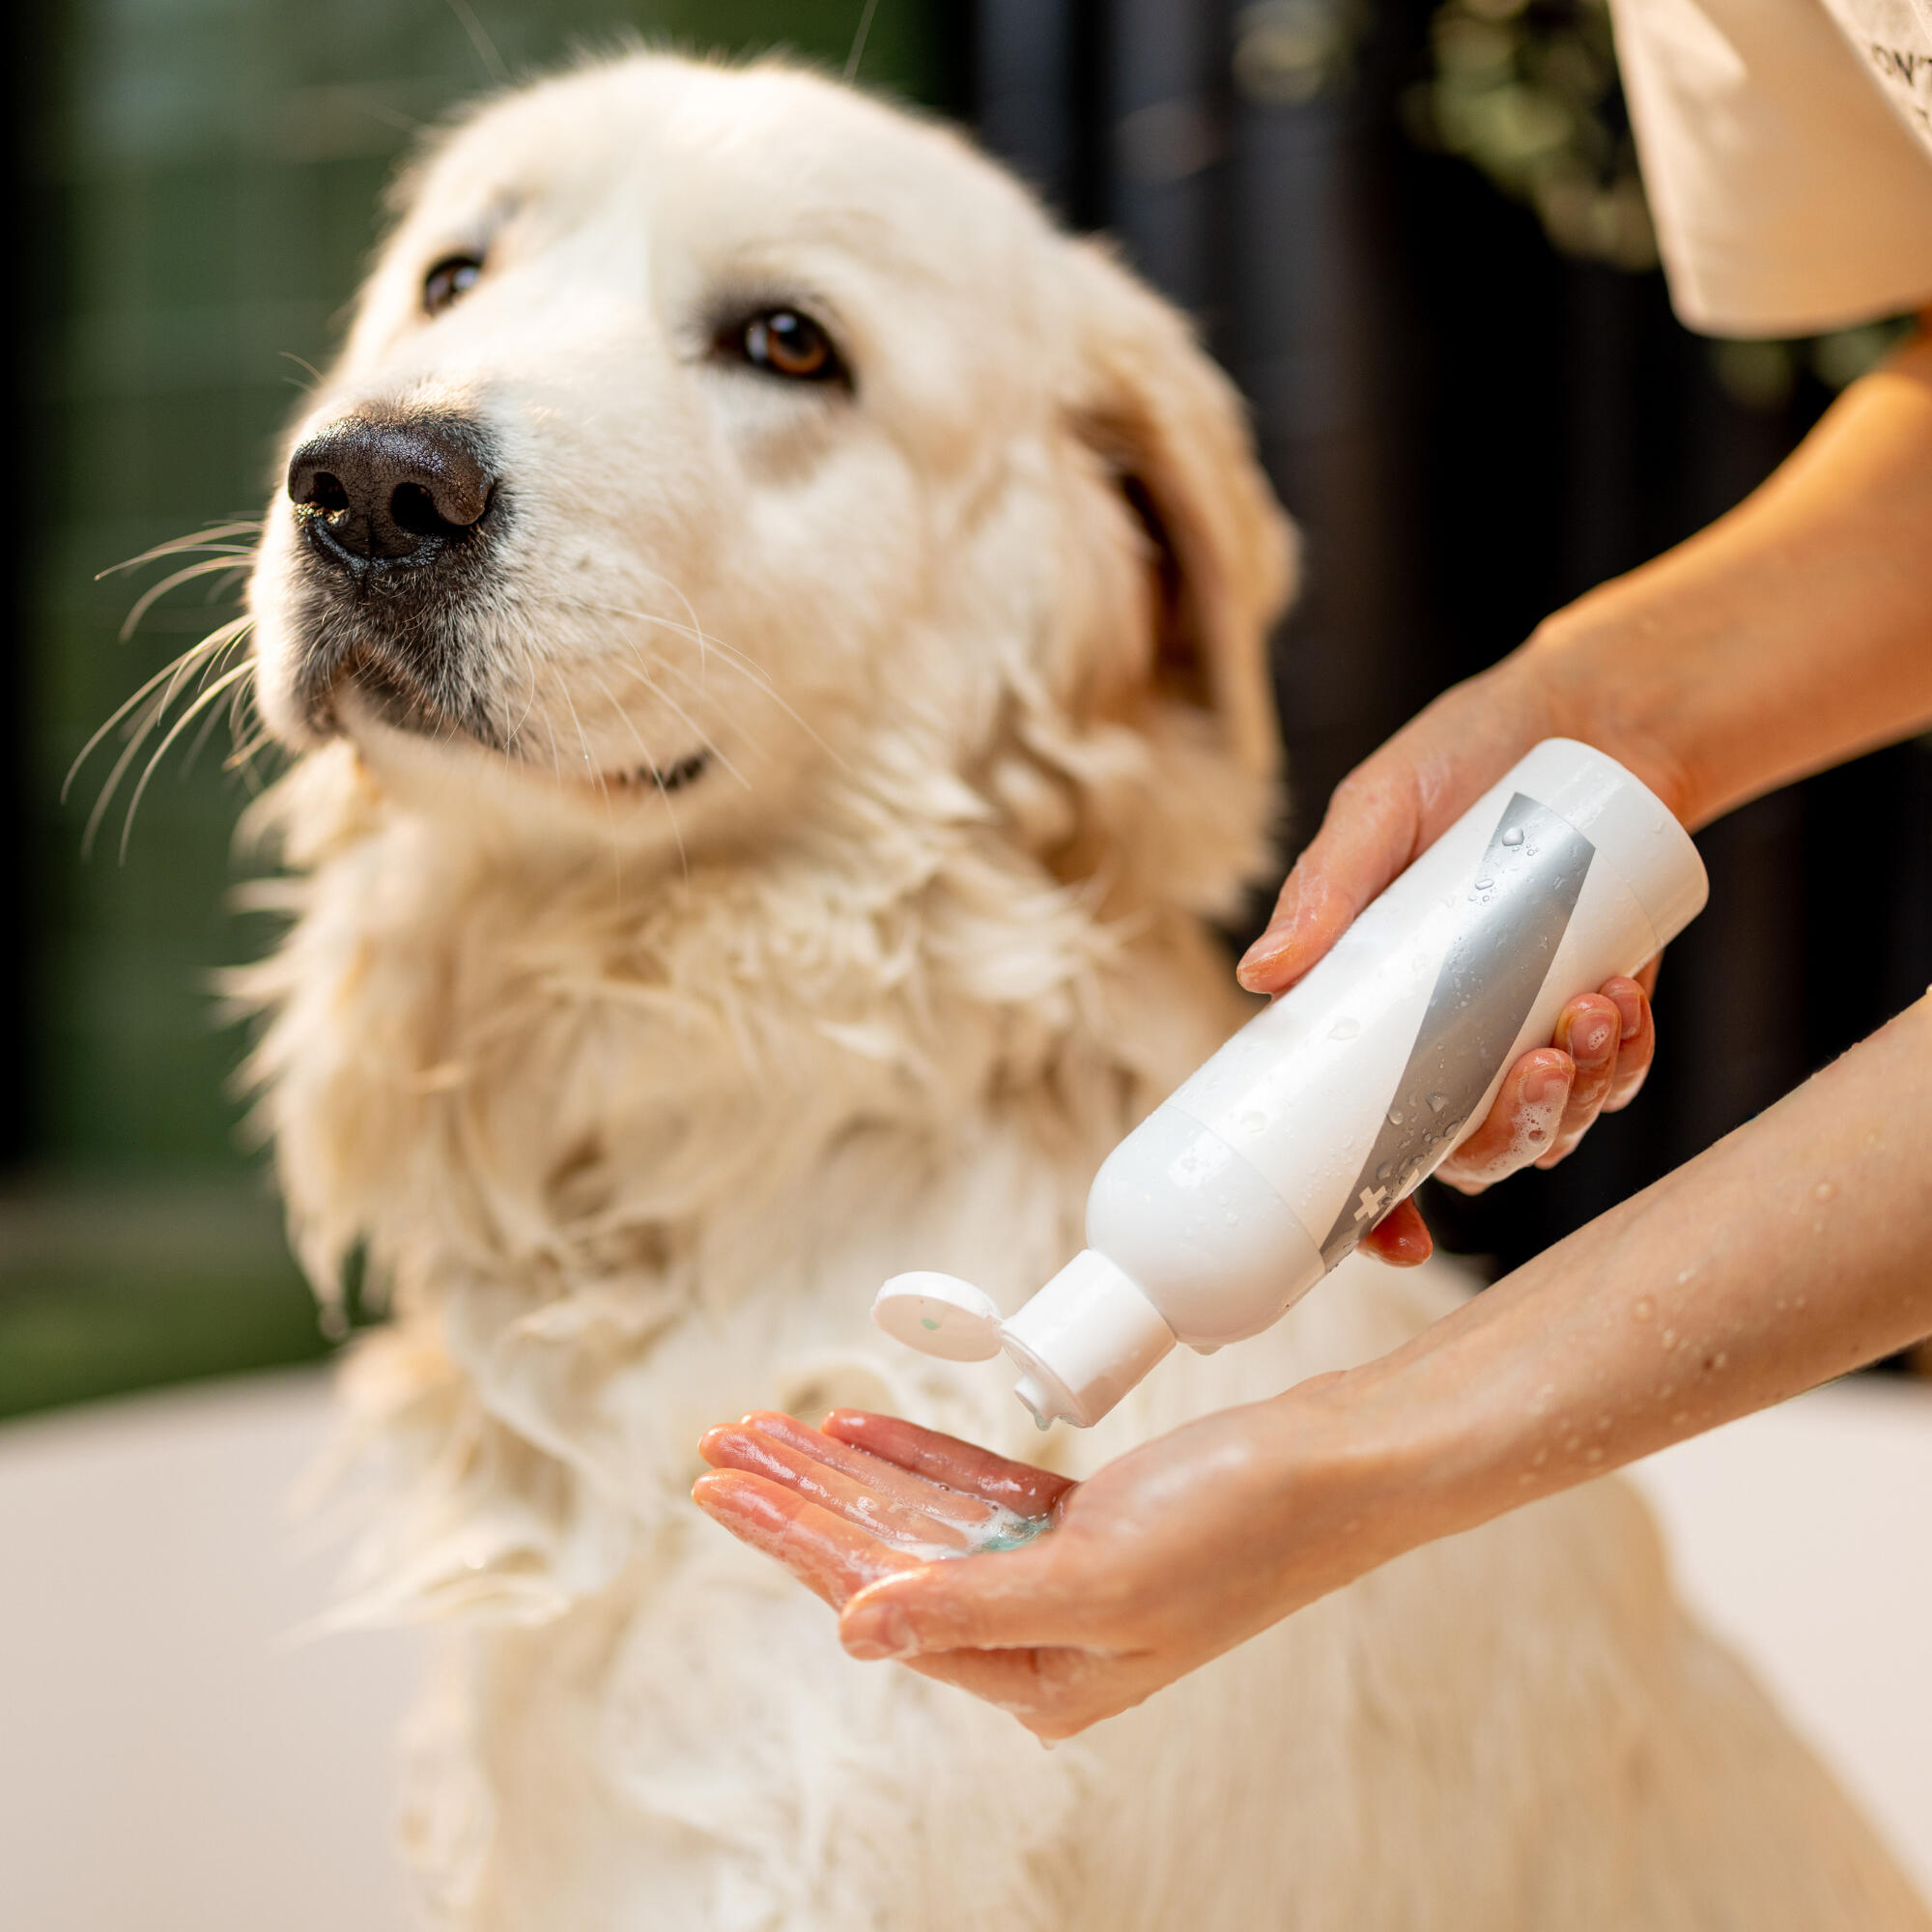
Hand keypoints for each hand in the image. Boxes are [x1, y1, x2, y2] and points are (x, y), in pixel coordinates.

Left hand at [693, 1397, 1397, 1741]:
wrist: (1340, 1465)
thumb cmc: (1241, 1528)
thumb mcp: (1095, 1579)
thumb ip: (967, 1605)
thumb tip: (853, 1631)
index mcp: (1042, 1676)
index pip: (882, 1601)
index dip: (795, 1539)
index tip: (722, 1489)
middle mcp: (1042, 1632)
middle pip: (888, 1557)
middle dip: (800, 1500)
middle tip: (718, 1449)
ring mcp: (1062, 1571)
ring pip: (923, 1519)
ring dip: (845, 1473)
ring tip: (765, 1432)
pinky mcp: (1085, 1518)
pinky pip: (975, 1489)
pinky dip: (916, 1458)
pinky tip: (856, 1433)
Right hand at [1235, 665, 1663, 1262]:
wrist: (1589, 717)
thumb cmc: (1463, 756)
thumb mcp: (1380, 812)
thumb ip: (1326, 888)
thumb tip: (1259, 975)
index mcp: (1372, 1015)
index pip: (1356, 1139)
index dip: (1372, 1210)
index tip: (1396, 1244)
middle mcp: (1444, 1041)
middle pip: (1468, 1151)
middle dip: (1511, 1135)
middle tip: (1541, 1067)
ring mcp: (1524, 1031)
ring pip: (1548, 1125)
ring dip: (1579, 1094)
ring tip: (1596, 1009)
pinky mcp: (1599, 1012)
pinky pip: (1618, 1077)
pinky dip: (1629, 1058)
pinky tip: (1624, 997)